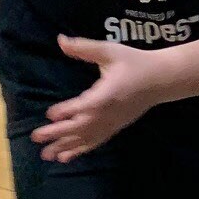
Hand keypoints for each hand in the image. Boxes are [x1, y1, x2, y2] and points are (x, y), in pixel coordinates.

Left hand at [31, 36, 166, 162]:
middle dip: (58, 133)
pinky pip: (95, 142)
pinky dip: (80, 150)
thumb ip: (84, 48)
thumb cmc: (135, 62)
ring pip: (86, 138)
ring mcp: (112, 123)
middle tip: (36, 137)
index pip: (85, 105)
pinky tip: (65, 158)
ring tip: (46, 155)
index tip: (50, 114)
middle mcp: (109, 112)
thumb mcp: (110, 51)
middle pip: (81, 126)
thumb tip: (60, 41)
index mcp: (108, 93)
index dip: (67, 111)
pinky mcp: (115, 127)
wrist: (162, 79)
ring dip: (66, 146)